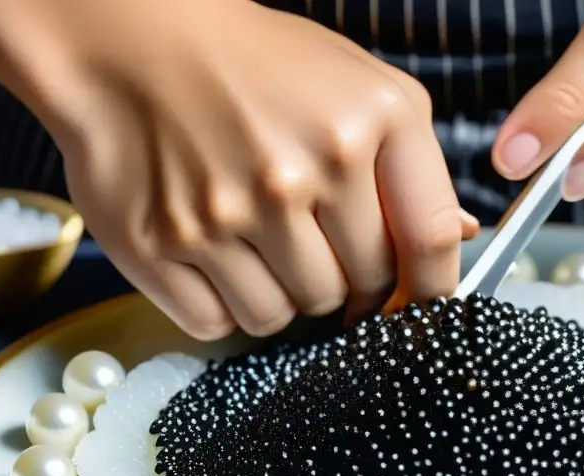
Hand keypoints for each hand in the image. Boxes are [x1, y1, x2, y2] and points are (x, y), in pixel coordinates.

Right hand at [0, 0, 476, 338]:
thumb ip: (409, 165)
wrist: (125, 43)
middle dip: (347, 280)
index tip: (418, 304)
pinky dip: (223, 303)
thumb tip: (459, 237)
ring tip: (255, 239)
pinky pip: (220, 323)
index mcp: (369, 121)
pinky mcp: (163, 247)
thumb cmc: (249, 66)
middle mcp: (301, 170)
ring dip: (282, 294)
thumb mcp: (353, 85)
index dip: (432, 289)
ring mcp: (227, 213)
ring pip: (289, 315)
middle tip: (312, 242)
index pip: (431, 241)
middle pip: (360, 289)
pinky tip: (214, 254)